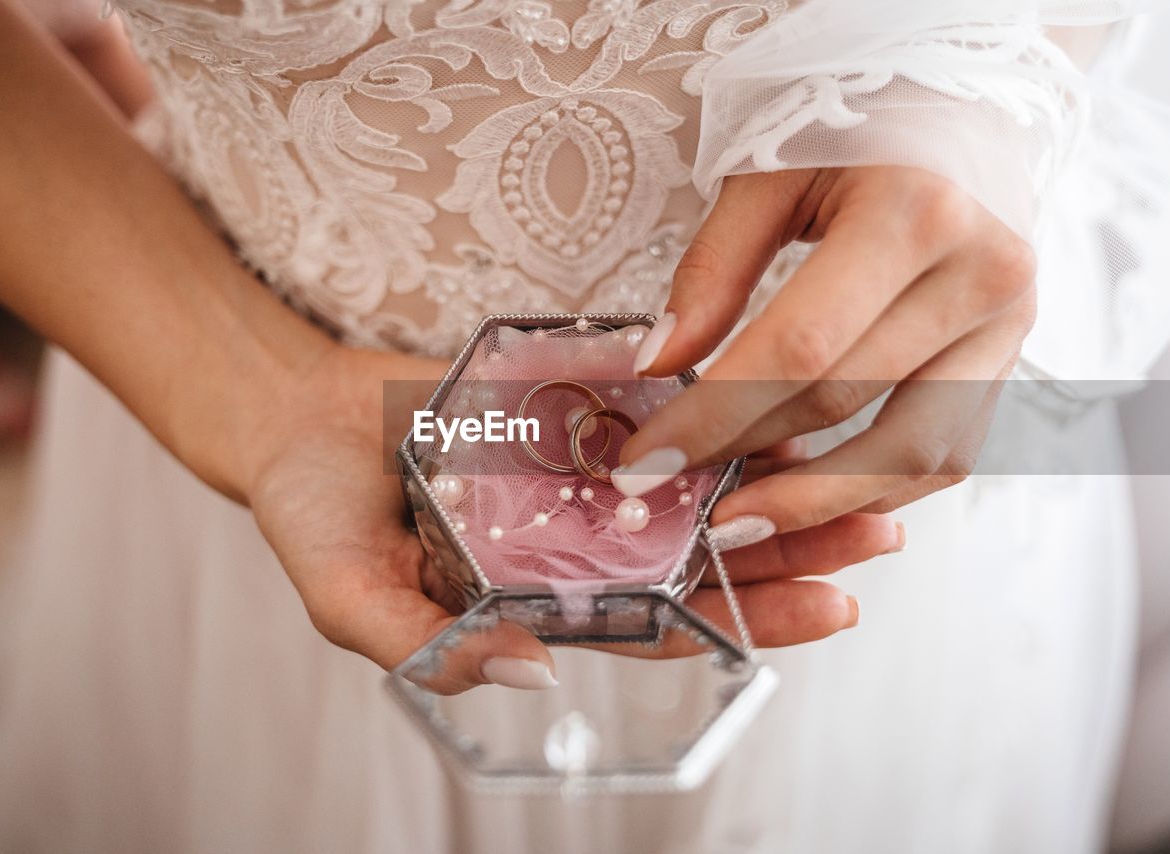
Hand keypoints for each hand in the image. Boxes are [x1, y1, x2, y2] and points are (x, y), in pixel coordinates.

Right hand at [239, 347, 900, 691]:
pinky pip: (652, 406)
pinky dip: (710, 400)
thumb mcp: (348, 593)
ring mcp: (575, 474)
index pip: (661, 623)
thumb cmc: (313, 512)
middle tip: (877, 534)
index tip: (830, 607)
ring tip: (857, 462)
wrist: (292, 416)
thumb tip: (527, 674)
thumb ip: (426, 644)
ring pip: (691, 483)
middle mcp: (574, 543)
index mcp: (540, 600)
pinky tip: (775, 387)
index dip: (744, 620)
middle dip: (790, 550)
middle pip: (700, 556)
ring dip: (771, 473)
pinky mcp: (568, 407)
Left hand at [617, 166, 1035, 546]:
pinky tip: (811, 493)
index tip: (647, 464)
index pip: (799, 349)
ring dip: (820, 501)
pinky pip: (948, 451)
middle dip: (748, 459)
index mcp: (913, 211)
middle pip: (847, 403)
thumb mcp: (770, 173)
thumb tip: (659, 368)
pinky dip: (877, 485)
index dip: (714, 418)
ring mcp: (1010, 322)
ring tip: (742, 520)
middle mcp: (979, 272)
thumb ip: (713, 270)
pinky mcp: (1013, 355)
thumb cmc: (857, 131)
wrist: (966, 114)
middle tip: (678, 494)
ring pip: (913, 453)